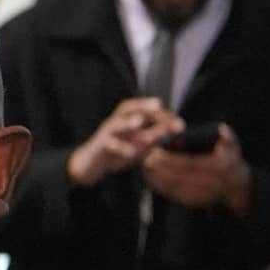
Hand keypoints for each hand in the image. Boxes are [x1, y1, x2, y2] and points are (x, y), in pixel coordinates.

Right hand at [65, 98, 182, 187]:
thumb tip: (177, 126)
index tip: (178, 123)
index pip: (146, 110)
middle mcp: (117, 120)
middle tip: (157, 105)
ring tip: (139, 122)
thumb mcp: (140, 142)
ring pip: (116, 123)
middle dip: (143, 106)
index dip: (162, 115)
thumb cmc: (117, 150)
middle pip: (129, 108)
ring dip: (127, 122)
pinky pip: (109, 144)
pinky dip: (120, 147)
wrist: (91, 164)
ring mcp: (107, 132)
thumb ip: (157, 134)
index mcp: (129, 117)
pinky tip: (130, 152)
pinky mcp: (99, 145)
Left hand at [142, 124, 252, 214]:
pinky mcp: (192, 202)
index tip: (155, 151)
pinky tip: (149, 175)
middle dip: (160, 168)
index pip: (190, 164)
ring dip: (156, 177)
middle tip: (145, 157)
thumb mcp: (231, 144)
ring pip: (173, 187)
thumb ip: (225, 136)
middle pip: (179, 176)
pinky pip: (172, 194)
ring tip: (144, 164)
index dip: (171, 159)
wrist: (235, 183)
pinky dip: (159, 186)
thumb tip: (220, 131)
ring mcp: (201, 195)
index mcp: (220, 168)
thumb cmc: (228, 156)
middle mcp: (211, 184)